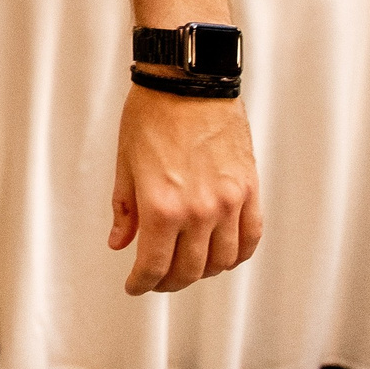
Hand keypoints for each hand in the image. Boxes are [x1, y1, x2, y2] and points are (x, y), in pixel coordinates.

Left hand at [109, 85, 262, 292]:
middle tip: (156, 280)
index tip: (134, 286)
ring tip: (186, 267)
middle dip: (168, 282)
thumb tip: (119, 245)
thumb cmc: (151, 116)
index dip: (141, 283)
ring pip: (221, 261)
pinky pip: (250, 238)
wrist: (189, 82)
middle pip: (188, 270)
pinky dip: (236, 256)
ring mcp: (229, 203)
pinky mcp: (250, 190)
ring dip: (202, 273)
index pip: (153, 265)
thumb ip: (125, 210)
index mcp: (161, 206)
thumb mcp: (125, 163)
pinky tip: (221, 256)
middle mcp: (199, 211)